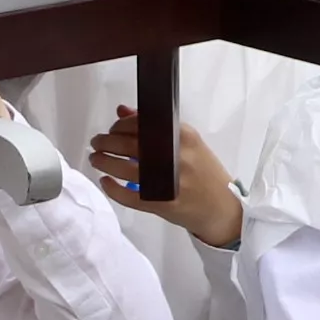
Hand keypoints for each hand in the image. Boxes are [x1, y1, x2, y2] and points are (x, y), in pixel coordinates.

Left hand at [87, 111, 239, 245]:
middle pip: (129, 144)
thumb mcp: (187, 144)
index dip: (119, 126)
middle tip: (97, 143)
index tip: (112, 129)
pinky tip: (106, 181)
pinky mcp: (162, 203)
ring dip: (104, 161)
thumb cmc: (203, 173)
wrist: (222, 208)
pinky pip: (129, 195)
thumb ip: (155, 127)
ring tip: (96, 159)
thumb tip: (122, 112)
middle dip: (106, 142)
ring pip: (125, 168)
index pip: (142, 124)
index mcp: (183, 137)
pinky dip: (113, 188)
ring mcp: (168, 181)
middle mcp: (176, 156)